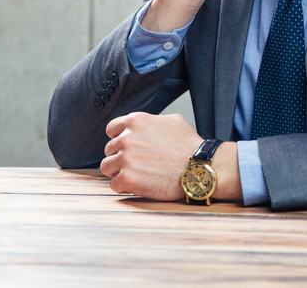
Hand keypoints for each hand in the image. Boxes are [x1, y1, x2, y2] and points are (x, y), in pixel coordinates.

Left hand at [101, 112, 242, 201]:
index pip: (112, 129)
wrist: (198, 167)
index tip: (128, 147)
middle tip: (137, 164)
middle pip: (109, 149)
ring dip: (118, 171)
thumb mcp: (172, 120)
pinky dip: (124, 186)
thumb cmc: (188, 145)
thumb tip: (141, 126)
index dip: (119, 138)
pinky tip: (138, 184)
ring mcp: (125, 158)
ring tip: (135, 175)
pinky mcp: (127, 178)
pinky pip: (114, 184)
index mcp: (136, 121)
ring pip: (107, 167)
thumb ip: (150, 121)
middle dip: (121, 156)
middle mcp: (127, 137)